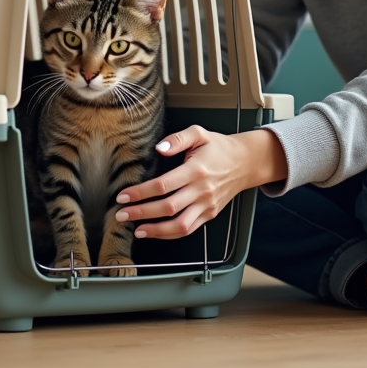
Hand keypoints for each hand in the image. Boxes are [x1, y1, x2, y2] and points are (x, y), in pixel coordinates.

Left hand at [113, 126, 287, 238]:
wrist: (245, 162)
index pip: (163, 185)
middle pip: (168, 208)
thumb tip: (159, 148)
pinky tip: (155, 232)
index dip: (140, 193)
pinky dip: (170, 234)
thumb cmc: (219, 147)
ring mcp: (207, 205)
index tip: (123, 196)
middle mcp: (202, 190)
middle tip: (121, 215)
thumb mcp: (199, 133)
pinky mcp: (210, 214)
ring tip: (137, 230)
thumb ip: (177, 138)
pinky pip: (189, 230)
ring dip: (155, 230)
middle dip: (141, 213)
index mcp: (196, 170)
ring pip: (179, 225)